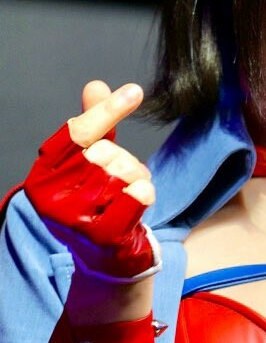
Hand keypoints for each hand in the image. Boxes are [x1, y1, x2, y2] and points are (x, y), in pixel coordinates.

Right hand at [24, 81, 158, 280]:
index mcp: (42, 177)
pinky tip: (139, 199)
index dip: (106, 111)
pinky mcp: (105, 236)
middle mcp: (52, 200)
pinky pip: (138, 194)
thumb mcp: (90, 161)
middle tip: (124, 173)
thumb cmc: (97, 202)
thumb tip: (97, 86)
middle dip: (122, 157)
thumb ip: (94, 125)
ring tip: (129, 190)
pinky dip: (145, 190)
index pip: (76, 133)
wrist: (107, 257)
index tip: (135, 92)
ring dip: (135, 176)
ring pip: (122, 173)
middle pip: (102, 153)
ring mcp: (77, 221)